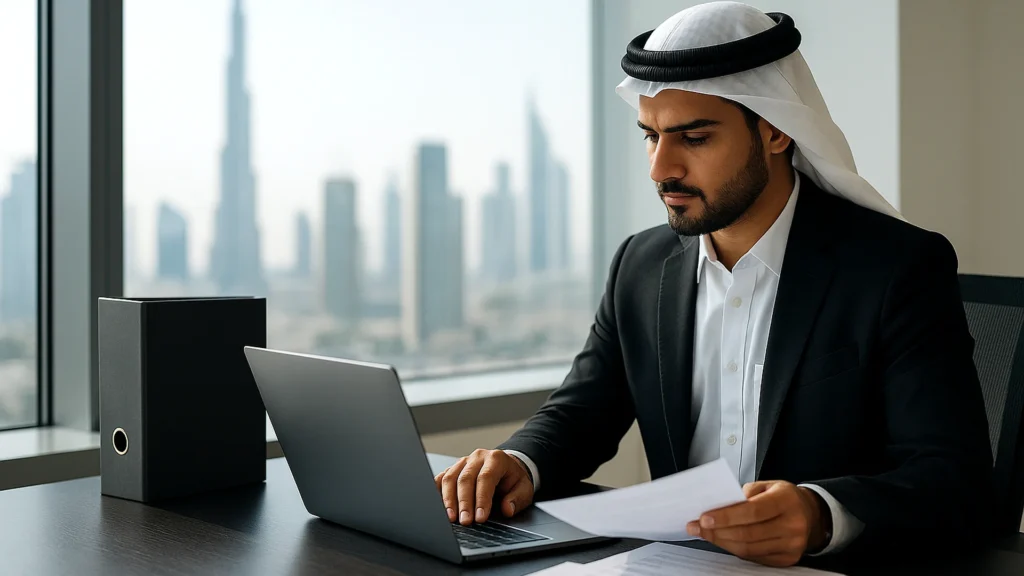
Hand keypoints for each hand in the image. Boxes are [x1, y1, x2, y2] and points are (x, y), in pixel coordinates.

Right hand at [434, 449, 534, 525]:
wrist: (508, 467)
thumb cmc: (514, 479)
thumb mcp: (524, 489)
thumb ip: (517, 499)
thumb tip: (507, 509)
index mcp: (496, 459)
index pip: (486, 478)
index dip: (482, 499)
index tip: (480, 517)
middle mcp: (477, 457)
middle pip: (465, 478)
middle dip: (464, 503)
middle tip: (465, 522)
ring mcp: (463, 462)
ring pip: (450, 478)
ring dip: (448, 500)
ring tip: (451, 518)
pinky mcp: (453, 469)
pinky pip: (441, 478)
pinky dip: (437, 492)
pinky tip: (438, 506)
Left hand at [686, 481, 829, 566]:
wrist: (811, 515)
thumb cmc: (784, 498)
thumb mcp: (768, 485)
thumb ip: (745, 493)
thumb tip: (719, 506)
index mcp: (786, 501)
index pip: (753, 511)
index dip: (726, 516)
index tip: (704, 517)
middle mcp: (792, 525)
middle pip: (748, 534)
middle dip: (717, 531)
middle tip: (697, 527)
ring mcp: (791, 545)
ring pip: (748, 549)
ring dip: (722, 542)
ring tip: (705, 533)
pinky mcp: (787, 559)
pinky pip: (754, 557)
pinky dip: (734, 549)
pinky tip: (723, 540)